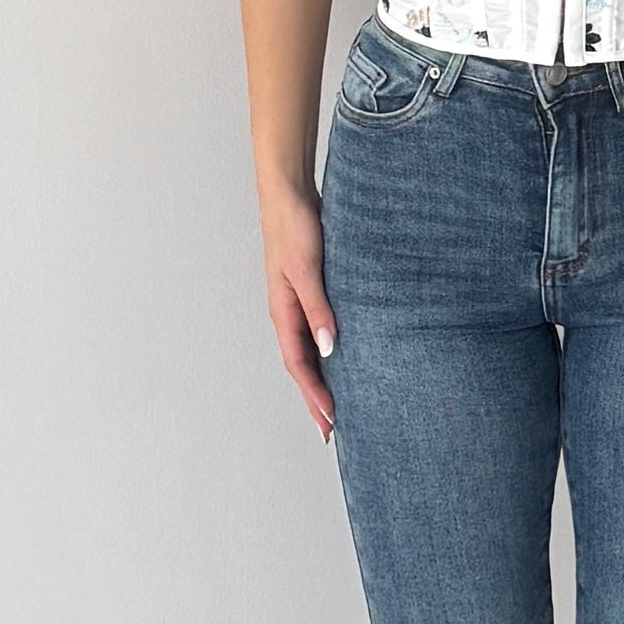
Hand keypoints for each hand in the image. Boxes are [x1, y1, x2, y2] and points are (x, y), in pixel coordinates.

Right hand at [264, 191, 337, 438]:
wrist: (289, 192)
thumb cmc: (294, 227)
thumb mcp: (307, 270)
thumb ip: (318, 309)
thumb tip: (329, 350)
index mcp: (283, 312)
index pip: (299, 365)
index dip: (314, 395)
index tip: (332, 421)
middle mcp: (288, 313)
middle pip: (302, 366)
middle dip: (314, 398)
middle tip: (332, 431)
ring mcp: (297, 302)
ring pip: (308, 350)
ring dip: (320, 378)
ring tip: (338, 403)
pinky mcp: (309, 289)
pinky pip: (316, 330)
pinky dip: (326, 351)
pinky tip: (341, 357)